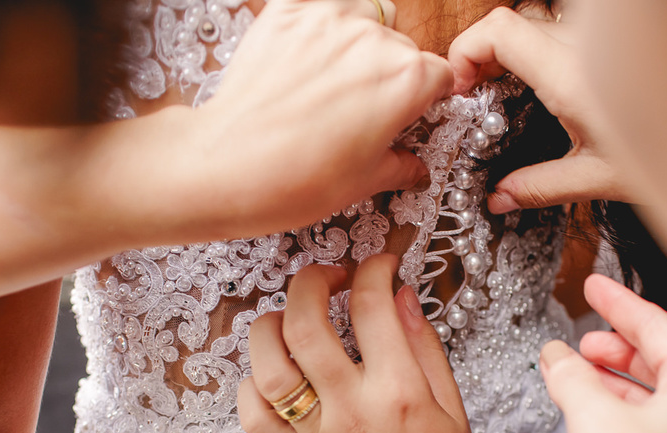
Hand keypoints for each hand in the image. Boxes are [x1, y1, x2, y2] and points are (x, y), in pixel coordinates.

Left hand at [194, 0, 452, 235]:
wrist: (225, 166)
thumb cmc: (294, 179)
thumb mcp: (363, 182)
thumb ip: (399, 166)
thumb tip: (412, 169)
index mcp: (406, 79)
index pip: (440, 75)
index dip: (427, 98)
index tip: (412, 112)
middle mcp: (372, 39)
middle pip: (401, 47)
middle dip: (390, 76)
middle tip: (363, 112)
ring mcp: (326, 20)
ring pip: (364, 18)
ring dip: (359, 43)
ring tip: (334, 82)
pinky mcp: (285, 13)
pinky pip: (317, 9)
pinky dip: (318, 29)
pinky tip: (304, 64)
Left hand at [238, 254, 482, 432]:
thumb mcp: (452, 404)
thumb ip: (423, 345)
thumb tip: (398, 293)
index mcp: (400, 393)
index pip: (372, 308)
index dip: (373, 271)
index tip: (378, 266)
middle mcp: (353, 411)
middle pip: (306, 325)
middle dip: (310, 282)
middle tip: (327, 278)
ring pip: (268, 367)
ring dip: (272, 328)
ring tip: (292, 320)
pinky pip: (253, 415)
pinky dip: (252, 384)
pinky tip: (276, 373)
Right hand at [448, 8, 631, 212]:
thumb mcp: (598, 178)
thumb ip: (541, 186)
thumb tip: (501, 198)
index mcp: (568, 75)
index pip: (497, 29)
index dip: (465, 50)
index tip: (461, 87)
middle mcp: (584, 44)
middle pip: (513, 21)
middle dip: (485, 53)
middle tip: (480, 93)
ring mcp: (601, 37)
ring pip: (542, 20)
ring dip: (519, 49)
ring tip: (512, 90)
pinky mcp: (618, 43)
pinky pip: (569, 30)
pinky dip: (548, 51)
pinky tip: (553, 88)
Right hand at [539, 275, 666, 432]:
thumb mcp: (593, 416)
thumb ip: (572, 376)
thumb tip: (557, 357)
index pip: (661, 329)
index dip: (620, 303)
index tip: (594, 285)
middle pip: (660, 363)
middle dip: (616, 345)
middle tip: (584, 336)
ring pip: (648, 399)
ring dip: (609, 381)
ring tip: (573, 374)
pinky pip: (639, 431)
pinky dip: (609, 413)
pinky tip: (582, 416)